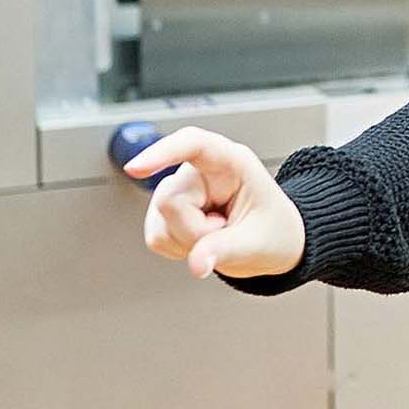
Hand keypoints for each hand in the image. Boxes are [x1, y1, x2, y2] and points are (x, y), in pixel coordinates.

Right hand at [125, 126, 305, 279]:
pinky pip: (156, 237)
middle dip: (195, 232)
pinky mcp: (165, 213)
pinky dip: (178, 249)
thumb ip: (224, 250)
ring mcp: (180, 189)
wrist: (272, 242)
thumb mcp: (257, 241)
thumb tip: (196, 264)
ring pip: (160, 223)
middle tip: (226, 232)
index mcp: (231, 162)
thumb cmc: (272, 229)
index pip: (193, 144)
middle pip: (170, 200)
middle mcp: (201, 170)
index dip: (163, 152)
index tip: (136, 168)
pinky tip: (201, 242)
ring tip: (218, 234)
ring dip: (188, 242)